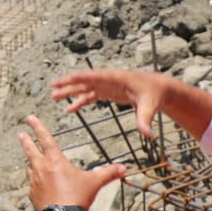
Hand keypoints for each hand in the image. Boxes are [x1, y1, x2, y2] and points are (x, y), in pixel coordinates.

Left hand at [19, 115, 124, 210]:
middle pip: (30, 150)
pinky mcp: (32, 195)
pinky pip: (32, 186)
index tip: (30, 118)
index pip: (45, 138)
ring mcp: (34, 182)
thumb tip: (124, 168)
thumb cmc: (78, 198)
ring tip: (33, 163)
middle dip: (26, 141)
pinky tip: (40, 187)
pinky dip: (36, 183)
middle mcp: (41, 168)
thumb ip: (108, 173)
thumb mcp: (95, 183)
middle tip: (21, 134)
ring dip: (32, 164)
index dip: (37, 126)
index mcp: (55, 161)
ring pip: (30, 168)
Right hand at [49, 69, 169, 137]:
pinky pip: (90, 96)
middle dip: (70, 83)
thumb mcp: (150, 106)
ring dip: (70, 91)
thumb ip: (145, 119)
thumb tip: (147, 134)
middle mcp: (109, 79)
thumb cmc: (154, 95)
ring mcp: (106, 85)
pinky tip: (70, 109)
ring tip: (54, 95)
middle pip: (86, 80)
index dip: (85, 77)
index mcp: (118, 78)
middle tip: (54, 85)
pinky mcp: (107, 91)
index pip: (98, 76)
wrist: (158, 90)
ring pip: (84, 87)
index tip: (70, 77)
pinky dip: (80, 102)